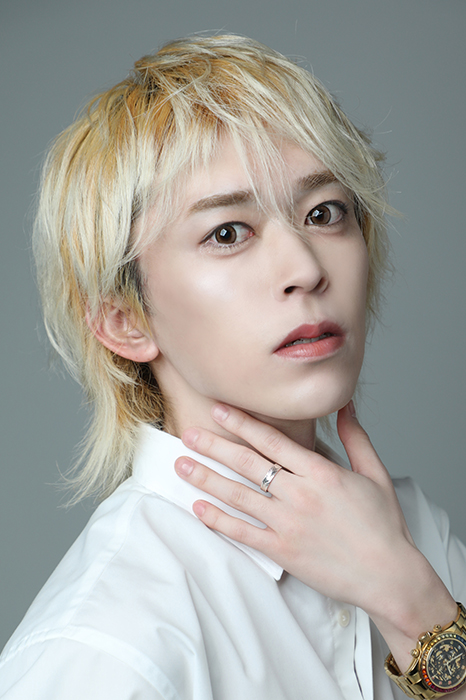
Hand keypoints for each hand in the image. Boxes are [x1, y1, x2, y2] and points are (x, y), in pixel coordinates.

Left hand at [175, 401, 456, 671]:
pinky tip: (198, 507)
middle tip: (188, 433)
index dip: (241, 423)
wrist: (389, 575)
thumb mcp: (374, 473)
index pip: (272, 440)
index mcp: (321, 472)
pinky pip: (242, 532)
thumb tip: (345, 404)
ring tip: (182, 465)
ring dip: (206, 478)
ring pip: (238, 495)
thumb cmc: (383, 525)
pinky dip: (217, 520)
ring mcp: (288, 524)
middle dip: (214, 445)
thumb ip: (356, 437)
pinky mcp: (282, 551)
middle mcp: (299, 494)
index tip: (218, 410)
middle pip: (247, 463)